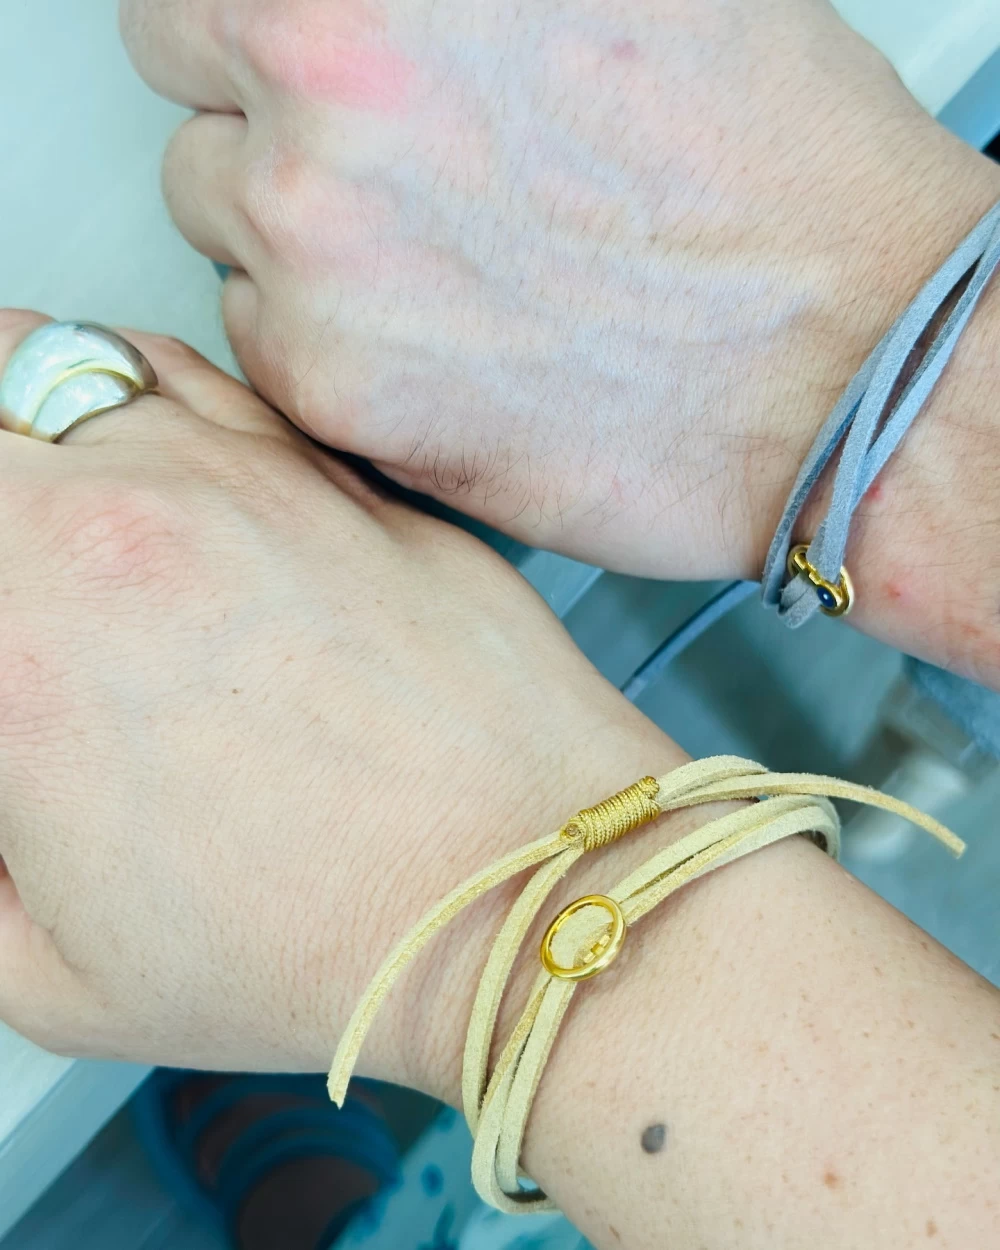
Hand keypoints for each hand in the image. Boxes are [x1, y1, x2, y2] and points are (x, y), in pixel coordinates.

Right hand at [0, 309, 675, 1095]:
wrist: (509, 887)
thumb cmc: (324, 938)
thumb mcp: (55, 971)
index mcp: (19, 646)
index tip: (1, 663)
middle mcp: (113, 526)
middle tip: (14, 579)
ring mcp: (228, 475)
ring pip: (53, 356)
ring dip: (24, 419)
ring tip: (46, 497)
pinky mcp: (322, 466)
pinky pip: (190, 371)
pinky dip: (137, 393)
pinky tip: (150, 462)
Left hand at [122, 0, 999, 582]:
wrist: (839, 362)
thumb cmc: (770, 179)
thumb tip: (371, 5)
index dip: (259, 28)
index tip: (297, 70)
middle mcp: (325, 79)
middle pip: (190, 85)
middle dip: (268, 120)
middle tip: (383, 169)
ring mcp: (313, 240)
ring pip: (219, 221)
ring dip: (299, 239)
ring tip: (438, 269)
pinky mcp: (330, 383)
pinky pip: (260, 341)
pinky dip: (328, 345)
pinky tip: (440, 345)